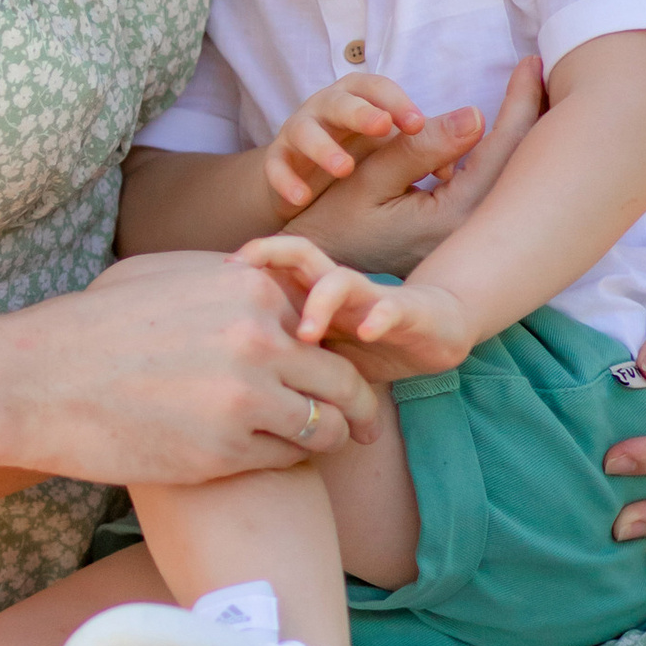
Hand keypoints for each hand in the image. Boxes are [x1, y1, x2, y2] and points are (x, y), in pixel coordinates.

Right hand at [37, 249, 381, 482]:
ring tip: (306, 446)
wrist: (35, 380)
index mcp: (249, 286)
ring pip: (326, 426)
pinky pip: (286, 459)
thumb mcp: (166, 275)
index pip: (328, 321)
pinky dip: (283, 461)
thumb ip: (231, 281)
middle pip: (343, 378)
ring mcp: (246, 396)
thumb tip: (279, 290)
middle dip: (356, 407)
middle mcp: (258, 337)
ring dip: (324, 438)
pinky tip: (257, 458)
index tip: (334, 374)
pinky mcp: (227, 450)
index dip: (334, 351)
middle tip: (360, 428)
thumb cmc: (94, 327)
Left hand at [240, 235, 471, 380]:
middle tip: (237, 272)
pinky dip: (379, 317)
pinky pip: (391, 307)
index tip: (206, 281)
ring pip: (339, 280)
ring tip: (305, 334)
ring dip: (319, 301)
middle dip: (268, 255)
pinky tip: (367, 332)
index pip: (274, 267)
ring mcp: (371, 297)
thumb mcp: (322, 357)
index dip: (242, 267)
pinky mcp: (409, 311)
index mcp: (313, 295)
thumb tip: (228, 389)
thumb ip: (286, 361)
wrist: (439, 332)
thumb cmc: (371, 346)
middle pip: (299, 255)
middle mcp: (339, 288)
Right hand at [264, 72, 426, 212]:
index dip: (396, 101)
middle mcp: (326, 109)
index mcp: (360, 99)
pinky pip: (276, 166)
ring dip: (323, 147)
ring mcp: (299, 133)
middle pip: (340, 102)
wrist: (309, 189)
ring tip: (344, 169)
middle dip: (361, 112)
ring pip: (305, 130)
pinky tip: (302, 198)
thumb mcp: (394, 152)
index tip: (417, 124)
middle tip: (382, 127)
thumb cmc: (363, 162)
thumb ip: (425, 148)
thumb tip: (464, 145)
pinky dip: (286, 180)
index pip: (377, 88)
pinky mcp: (279, 162)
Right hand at [303, 53, 545, 277]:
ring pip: (516, 178)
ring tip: (531, 97)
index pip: (501, 149)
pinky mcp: (469, 239)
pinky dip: (511, 158)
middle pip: (521, 163)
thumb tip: (476, 115)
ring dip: (527, 135)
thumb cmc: (336, 220)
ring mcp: (475, 238)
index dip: (518, 102)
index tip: (530, 64)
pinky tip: (511, 137)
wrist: (326, 272)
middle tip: (539, 71)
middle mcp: (473, 230)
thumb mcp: (369, 177)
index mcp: (453, 216)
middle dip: (534, 112)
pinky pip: (502, 191)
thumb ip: (418, 147)